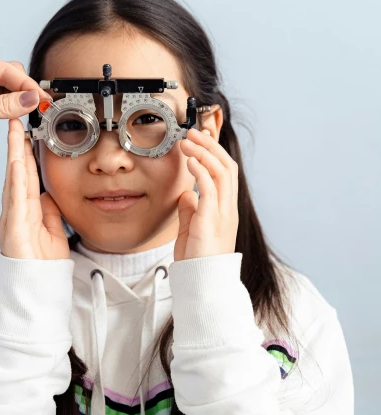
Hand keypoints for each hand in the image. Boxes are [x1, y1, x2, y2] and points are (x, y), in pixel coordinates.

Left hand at [0, 52, 51, 165]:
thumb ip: (2, 106)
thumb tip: (31, 99)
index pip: (6, 71)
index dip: (26, 84)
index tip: (41, 98)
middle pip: (13, 78)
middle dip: (26, 91)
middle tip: (40, 107)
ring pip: (12, 94)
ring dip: (22, 103)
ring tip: (34, 114)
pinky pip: (6, 109)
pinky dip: (15, 114)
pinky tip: (22, 120)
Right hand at [0, 118, 69, 259]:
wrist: (37, 288)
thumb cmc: (43, 264)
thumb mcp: (53, 230)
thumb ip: (50, 210)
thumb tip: (48, 193)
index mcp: (27, 209)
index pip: (26, 175)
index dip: (26, 153)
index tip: (27, 132)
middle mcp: (16, 210)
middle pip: (16, 171)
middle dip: (16, 145)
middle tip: (16, 120)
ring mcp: (13, 218)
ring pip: (13, 179)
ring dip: (13, 154)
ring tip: (14, 131)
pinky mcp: (13, 228)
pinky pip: (15, 199)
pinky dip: (15, 179)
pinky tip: (15, 162)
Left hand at [174, 126, 238, 260]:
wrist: (203, 283)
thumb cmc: (197, 260)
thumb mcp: (192, 230)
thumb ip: (191, 211)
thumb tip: (186, 194)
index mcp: (226, 210)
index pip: (226, 173)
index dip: (215, 153)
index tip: (200, 139)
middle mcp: (228, 209)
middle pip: (227, 167)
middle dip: (210, 146)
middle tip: (193, 132)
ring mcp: (223, 214)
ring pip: (221, 173)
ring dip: (204, 153)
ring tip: (188, 141)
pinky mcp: (212, 220)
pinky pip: (210, 189)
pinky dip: (201, 172)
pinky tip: (190, 162)